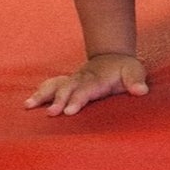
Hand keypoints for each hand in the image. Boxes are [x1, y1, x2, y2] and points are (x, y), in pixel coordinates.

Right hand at [26, 53, 148, 116]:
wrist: (113, 56)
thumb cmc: (125, 68)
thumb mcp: (135, 71)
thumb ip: (137, 81)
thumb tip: (141, 90)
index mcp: (97, 78)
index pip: (86, 90)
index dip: (77, 99)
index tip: (69, 111)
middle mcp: (82, 78)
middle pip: (67, 88)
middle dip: (57, 100)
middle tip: (50, 113)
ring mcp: (73, 79)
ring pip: (55, 85)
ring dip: (42, 95)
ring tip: (28, 106)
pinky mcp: (67, 82)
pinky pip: (51, 85)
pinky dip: (40, 92)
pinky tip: (28, 104)